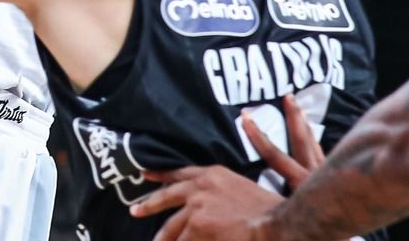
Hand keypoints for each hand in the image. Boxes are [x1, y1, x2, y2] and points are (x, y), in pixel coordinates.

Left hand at [133, 99, 324, 239]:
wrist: (274, 223)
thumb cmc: (266, 208)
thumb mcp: (240, 185)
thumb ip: (220, 190)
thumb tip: (209, 201)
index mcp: (211, 174)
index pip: (179, 173)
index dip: (161, 176)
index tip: (145, 175)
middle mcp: (199, 188)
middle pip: (166, 198)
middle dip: (148, 206)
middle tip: (135, 211)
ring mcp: (195, 208)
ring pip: (172, 228)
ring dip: (164, 238)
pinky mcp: (197, 228)